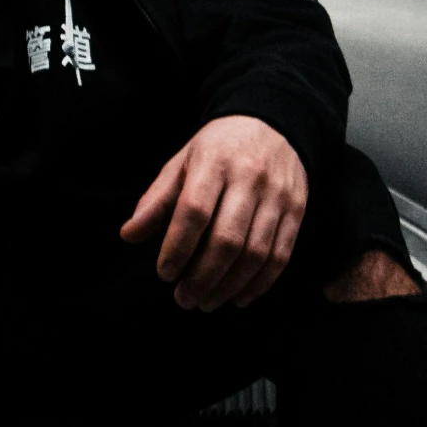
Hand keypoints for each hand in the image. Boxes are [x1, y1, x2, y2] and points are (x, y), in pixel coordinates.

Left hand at [120, 115, 306, 310]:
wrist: (274, 124)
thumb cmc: (219, 149)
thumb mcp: (182, 163)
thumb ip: (156, 200)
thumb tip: (128, 235)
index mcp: (215, 162)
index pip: (194, 211)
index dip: (178, 247)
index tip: (164, 274)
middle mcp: (250, 178)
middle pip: (227, 239)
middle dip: (202, 277)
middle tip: (183, 298)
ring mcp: (278, 196)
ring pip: (255, 253)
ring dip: (229, 286)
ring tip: (206, 302)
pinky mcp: (297, 211)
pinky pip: (281, 255)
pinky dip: (260, 284)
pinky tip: (239, 297)